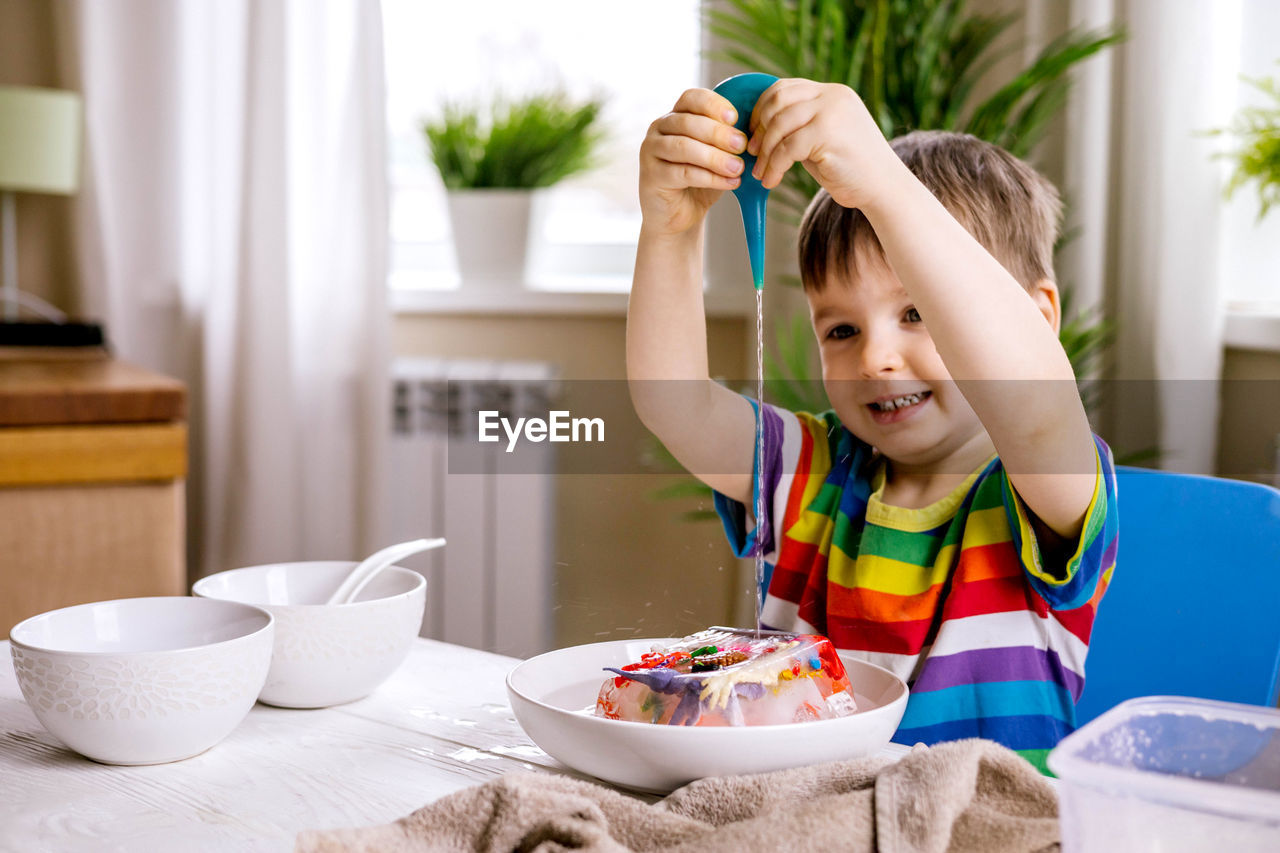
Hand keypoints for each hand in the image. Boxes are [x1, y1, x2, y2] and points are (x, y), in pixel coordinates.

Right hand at [639, 89, 748, 236]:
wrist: (679, 216)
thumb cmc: (700, 182)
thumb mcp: (717, 156)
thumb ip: (728, 142)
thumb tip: (753, 133)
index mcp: (676, 116)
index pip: (692, 98)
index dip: (714, 105)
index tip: (735, 119)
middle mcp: (659, 129)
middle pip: (688, 122)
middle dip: (719, 133)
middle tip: (742, 145)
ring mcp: (651, 151)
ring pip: (684, 147)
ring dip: (715, 157)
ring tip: (738, 168)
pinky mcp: (651, 176)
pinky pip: (682, 172)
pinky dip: (710, 177)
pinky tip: (730, 183)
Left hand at [747, 79, 899, 209]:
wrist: (884, 188)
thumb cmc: (851, 168)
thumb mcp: (823, 137)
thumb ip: (799, 126)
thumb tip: (761, 128)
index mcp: (831, 92)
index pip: (784, 88)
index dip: (761, 109)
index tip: (752, 133)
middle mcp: (832, 96)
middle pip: (777, 101)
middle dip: (759, 128)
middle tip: (752, 152)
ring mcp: (831, 112)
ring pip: (778, 124)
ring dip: (764, 152)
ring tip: (760, 172)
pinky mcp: (828, 133)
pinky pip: (787, 149)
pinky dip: (773, 167)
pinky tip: (771, 181)